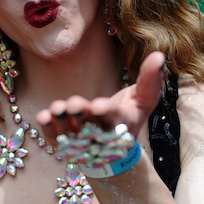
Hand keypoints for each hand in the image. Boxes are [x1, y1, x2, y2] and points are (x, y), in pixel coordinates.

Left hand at [35, 51, 165, 142]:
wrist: (112, 148)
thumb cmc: (129, 116)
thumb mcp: (144, 99)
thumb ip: (150, 79)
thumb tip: (159, 55)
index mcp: (123, 126)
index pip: (115, 120)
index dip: (106, 113)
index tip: (98, 106)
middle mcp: (102, 139)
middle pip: (91, 129)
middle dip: (82, 116)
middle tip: (74, 104)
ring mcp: (84, 145)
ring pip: (72, 136)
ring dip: (63, 122)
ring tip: (57, 108)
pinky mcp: (67, 146)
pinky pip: (56, 139)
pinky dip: (49, 129)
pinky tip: (44, 116)